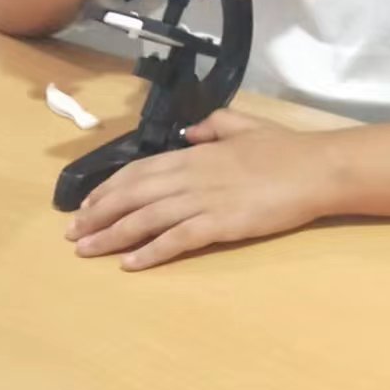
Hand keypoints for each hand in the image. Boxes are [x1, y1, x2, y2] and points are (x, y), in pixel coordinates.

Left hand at [64, 111, 342, 269]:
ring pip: (147, 218)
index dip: (108, 189)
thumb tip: (188, 135)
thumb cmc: (286, 149)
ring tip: (88, 250)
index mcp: (196, 154)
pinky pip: (177, 239)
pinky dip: (151, 251)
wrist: (316, 170)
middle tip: (73, 234)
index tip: (86, 206)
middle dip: (98, 215)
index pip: (139, 171)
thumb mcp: (245, 126)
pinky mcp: (221, 224)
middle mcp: (192, 175)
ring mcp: (205, 200)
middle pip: (133, 195)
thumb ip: (213, 126)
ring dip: (113, 236)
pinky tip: (131, 263)